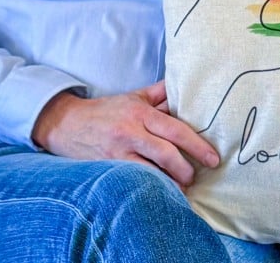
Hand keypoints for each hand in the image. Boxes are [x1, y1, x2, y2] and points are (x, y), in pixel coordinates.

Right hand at [31, 80, 218, 185]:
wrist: (65, 123)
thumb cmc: (106, 111)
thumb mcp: (134, 97)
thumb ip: (161, 93)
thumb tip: (187, 86)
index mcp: (141, 113)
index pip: (176, 129)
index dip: (198, 145)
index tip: (213, 159)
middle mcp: (131, 131)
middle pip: (167, 153)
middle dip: (186, 169)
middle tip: (196, 177)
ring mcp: (118, 151)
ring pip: (152, 171)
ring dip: (171, 183)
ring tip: (182, 188)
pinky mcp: (108, 166)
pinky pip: (135, 178)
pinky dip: (151, 186)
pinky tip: (161, 192)